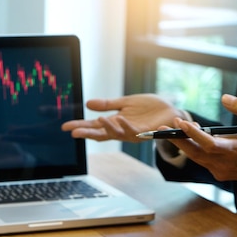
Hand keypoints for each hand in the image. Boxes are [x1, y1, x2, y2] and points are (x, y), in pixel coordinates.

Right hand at [61, 94, 188, 142]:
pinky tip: (117, 118)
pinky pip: (133, 130)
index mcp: (115, 123)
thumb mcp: (125, 103)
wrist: (171, 111)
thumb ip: (107, 104)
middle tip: (74, 133)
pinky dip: (125, 125)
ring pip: (116, 133)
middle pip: (100, 134)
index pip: (94, 127)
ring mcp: (133, 132)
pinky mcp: (145, 132)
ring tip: (97, 120)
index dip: (80, 127)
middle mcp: (121, 130)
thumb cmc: (149, 108)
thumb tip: (87, 104)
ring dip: (107, 127)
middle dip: (87, 133)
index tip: (66, 127)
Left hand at [170, 94, 236, 190]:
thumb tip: (224, 98)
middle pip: (195, 153)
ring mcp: (219, 171)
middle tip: (166, 125)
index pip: (209, 144)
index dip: (194, 134)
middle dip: (179, 139)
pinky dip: (194, 149)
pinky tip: (191, 136)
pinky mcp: (217, 174)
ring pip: (195, 157)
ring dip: (184, 143)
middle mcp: (225, 164)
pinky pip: (201, 160)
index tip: (181, 123)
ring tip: (177, 127)